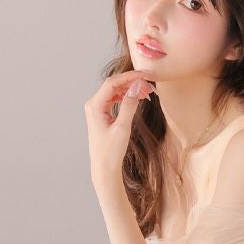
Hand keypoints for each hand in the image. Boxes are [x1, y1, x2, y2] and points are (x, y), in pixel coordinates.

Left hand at [84, 71, 156, 185]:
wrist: (104, 168)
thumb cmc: (111, 152)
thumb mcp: (122, 127)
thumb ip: (129, 105)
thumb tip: (137, 86)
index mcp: (94, 105)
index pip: (113, 83)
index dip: (130, 76)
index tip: (146, 75)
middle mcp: (93, 104)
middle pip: (114, 85)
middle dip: (132, 82)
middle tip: (150, 84)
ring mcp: (97, 109)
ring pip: (115, 91)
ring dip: (131, 89)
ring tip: (147, 92)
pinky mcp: (102, 114)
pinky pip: (115, 99)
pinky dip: (127, 97)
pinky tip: (138, 98)